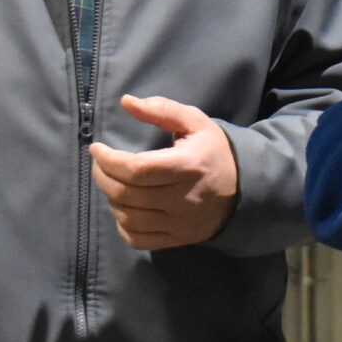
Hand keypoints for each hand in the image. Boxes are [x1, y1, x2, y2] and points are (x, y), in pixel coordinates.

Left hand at [89, 96, 240, 250]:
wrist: (244, 189)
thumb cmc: (214, 151)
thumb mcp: (195, 122)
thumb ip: (162, 110)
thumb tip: (126, 102)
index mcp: (187, 167)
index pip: (136, 169)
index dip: (109, 160)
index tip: (97, 148)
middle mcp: (182, 199)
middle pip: (127, 194)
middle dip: (103, 176)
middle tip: (100, 163)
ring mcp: (179, 223)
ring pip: (128, 217)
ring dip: (111, 198)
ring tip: (113, 182)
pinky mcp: (177, 239)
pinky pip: (138, 239)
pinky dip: (123, 225)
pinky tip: (124, 207)